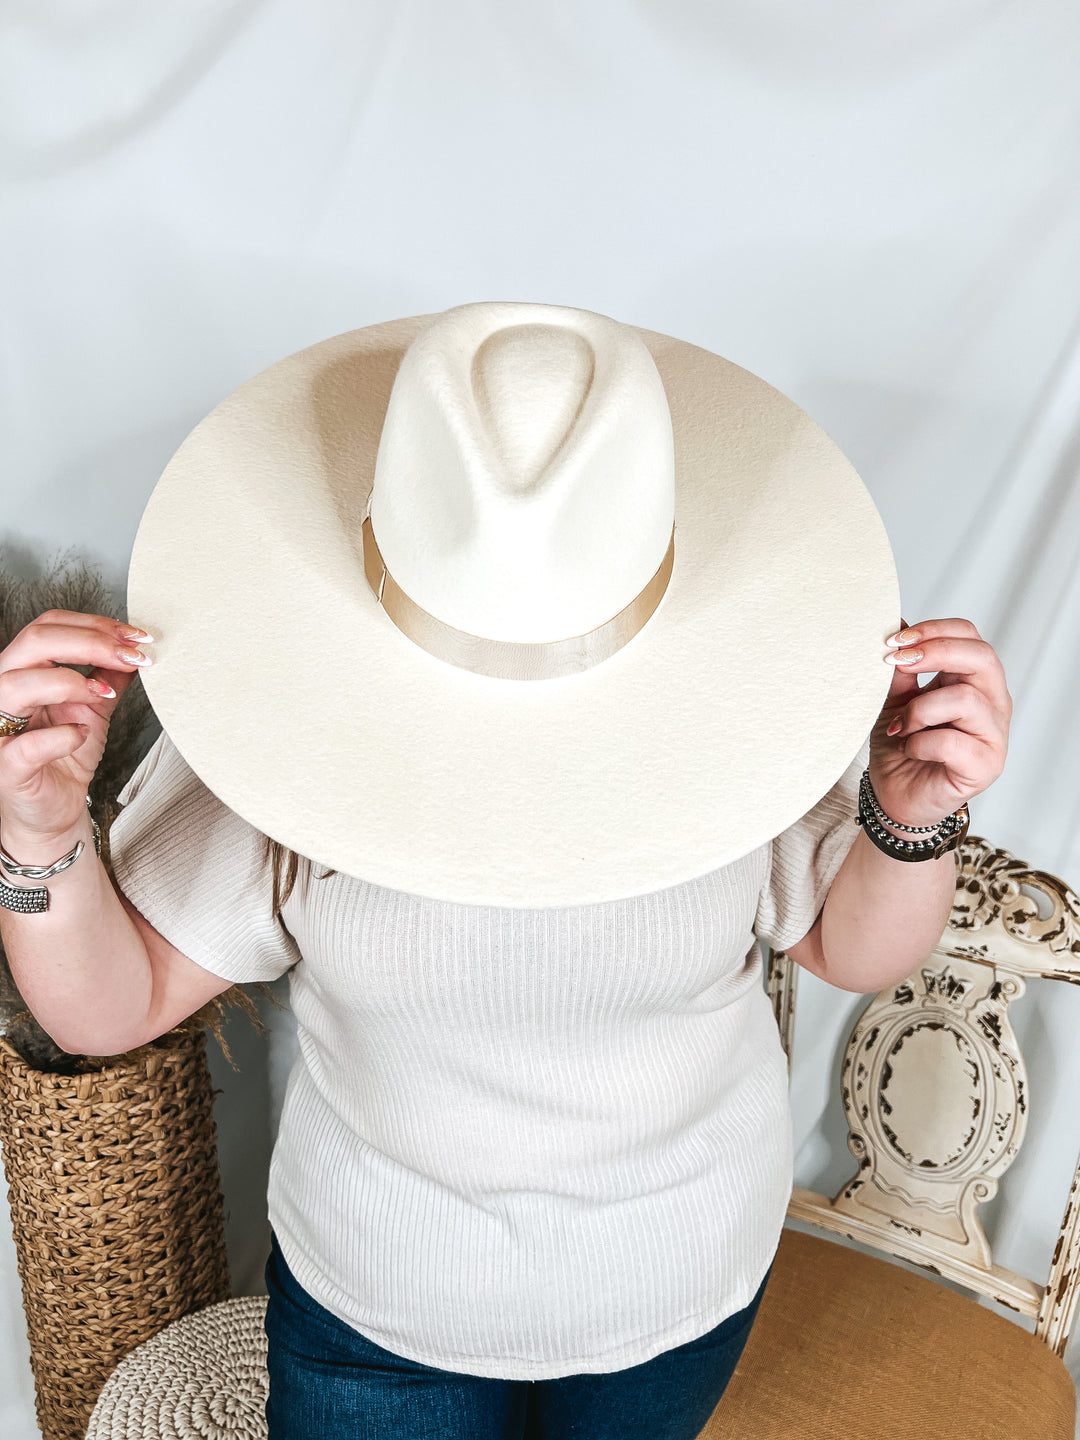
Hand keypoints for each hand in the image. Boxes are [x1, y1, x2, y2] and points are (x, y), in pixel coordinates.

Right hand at [0, 609, 153, 843]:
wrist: (54, 811)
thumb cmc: (65, 758)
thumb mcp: (94, 708)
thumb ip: (108, 676)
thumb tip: (135, 649)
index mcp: (24, 670)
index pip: (48, 626)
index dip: (94, 624)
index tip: (137, 637)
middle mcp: (4, 693)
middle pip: (34, 641)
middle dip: (90, 642)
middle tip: (132, 655)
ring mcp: (0, 729)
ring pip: (18, 684)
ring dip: (71, 681)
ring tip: (104, 693)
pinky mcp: (7, 766)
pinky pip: (28, 744)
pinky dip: (62, 736)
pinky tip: (83, 736)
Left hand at [869, 616, 1011, 828]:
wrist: (896, 796)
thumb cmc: (901, 747)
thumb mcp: (894, 700)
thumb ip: (901, 670)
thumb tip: (897, 624)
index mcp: (972, 680)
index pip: (969, 635)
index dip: (933, 630)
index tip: (894, 640)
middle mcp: (991, 703)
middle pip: (981, 656)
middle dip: (935, 652)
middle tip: (897, 662)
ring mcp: (993, 734)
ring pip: (965, 699)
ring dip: (921, 709)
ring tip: (902, 726)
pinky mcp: (986, 765)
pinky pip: (953, 742)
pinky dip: (921, 742)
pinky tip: (910, 748)